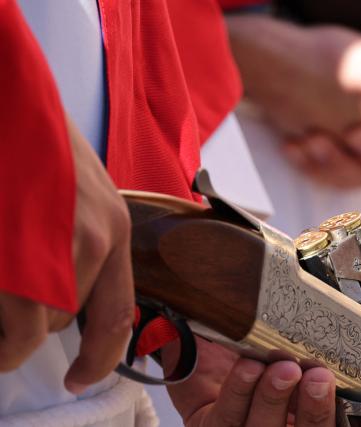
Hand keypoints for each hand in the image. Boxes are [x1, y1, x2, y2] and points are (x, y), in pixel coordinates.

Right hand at [0, 116, 134, 394]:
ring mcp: (49, 254)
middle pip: (61, 322)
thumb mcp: (82, 191)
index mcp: (115, 230)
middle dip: (32, 322)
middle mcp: (92, 246)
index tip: (79, 376)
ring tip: (3, 276)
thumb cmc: (36, 143)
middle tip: (10, 290)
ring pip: (30, 324)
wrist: (7, 104)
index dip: (99, 358)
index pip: (116, 316)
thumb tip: (70, 293)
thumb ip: (86, 243)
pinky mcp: (13, 264)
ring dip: (8, 318)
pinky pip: (7, 323)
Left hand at [165, 319, 360, 425]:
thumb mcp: (354, 321)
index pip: (349, 425)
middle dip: (315, 414)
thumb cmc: (297, 322)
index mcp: (329, 412)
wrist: (232, 304)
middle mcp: (294, 423)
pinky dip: (239, 393)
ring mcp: (252, 426)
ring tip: (281, 366)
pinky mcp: (214, 421)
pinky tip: (248, 368)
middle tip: (319, 376)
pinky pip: (225, 420)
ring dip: (275, 401)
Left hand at [227, 17, 360, 186]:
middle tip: (337, 133)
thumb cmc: (335, 66)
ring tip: (312, 137)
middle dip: (354, 157)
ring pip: (353, 177)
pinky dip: (310, 161)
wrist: (276, 64)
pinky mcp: (331, 148)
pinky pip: (326, 173)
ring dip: (329, 161)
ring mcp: (356, 142)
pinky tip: (297, 142)